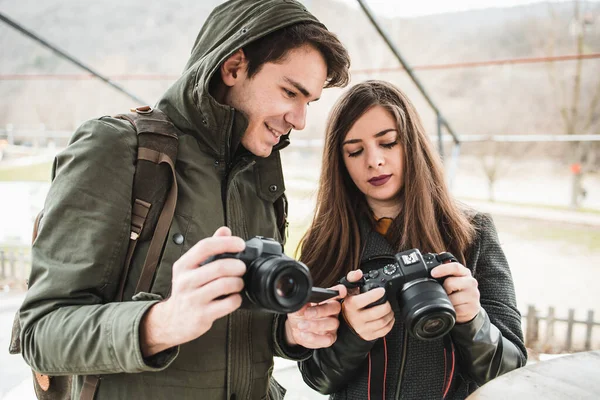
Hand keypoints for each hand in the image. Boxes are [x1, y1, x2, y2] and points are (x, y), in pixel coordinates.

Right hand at [140, 226, 245, 355]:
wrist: (172, 321)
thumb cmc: (187, 290)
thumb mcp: (191, 267)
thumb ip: (208, 248)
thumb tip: (224, 230)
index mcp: (183, 265)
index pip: (205, 246)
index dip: (226, 243)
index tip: (240, 244)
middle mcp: (185, 281)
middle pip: (219, 267)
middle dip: (238, 266)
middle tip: (242, 268)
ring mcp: (193, 299)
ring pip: (225, 285)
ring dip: (239, 282)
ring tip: (239, 283)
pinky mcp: (202, 316)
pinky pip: (228, 304)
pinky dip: (237, 299)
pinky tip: (234, 297)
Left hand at [284, 284, 346, 347]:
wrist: (296, 329)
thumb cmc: (300, 315)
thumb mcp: (297, 307)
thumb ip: (300, 303)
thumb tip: (301, 299)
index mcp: (325, 300)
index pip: (335, 294)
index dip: (339, 291)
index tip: (340, 291)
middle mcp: (332, 312)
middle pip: (335, 308)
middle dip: (320, 310)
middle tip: (307, 313)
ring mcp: (332, 325)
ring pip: (333, 323)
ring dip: (316, 325)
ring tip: (302, 326)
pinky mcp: (330, 337)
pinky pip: (328, 339)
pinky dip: (315, 338)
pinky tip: (305, 335)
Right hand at [341, 270, 394, 340]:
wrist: (347, 321)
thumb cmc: (351, 304)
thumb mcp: (349, 290)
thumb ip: (353, 278)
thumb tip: (358, 273)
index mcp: (351, 305)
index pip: (363, 301)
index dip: (374, 295)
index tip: (381, 291)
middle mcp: (356, 318)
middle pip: (377, 313)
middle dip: (386, 306)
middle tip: (387, 302)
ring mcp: (362, 328)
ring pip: (382, 322)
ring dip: (389, 314)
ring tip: (388, 309)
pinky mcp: (369, 336)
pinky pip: (384, 331)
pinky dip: (390, 323)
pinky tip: (388, 318)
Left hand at [430, 262, 479, 322]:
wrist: (469, 307)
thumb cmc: (458, 291)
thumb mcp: (453, 279)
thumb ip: (445, 271)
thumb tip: (434, 263)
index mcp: (465, 272)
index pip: (455, 267)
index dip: (443, 269)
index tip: (433, 273)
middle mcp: (471, 282)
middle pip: (450, 283)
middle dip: (443, 289)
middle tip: (444, 292)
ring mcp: (473, 295)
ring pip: (452, 298)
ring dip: (447, 301)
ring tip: (450, 300)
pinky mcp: (473, 307)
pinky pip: (456, 309)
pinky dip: (451, 309)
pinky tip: (454, 307)